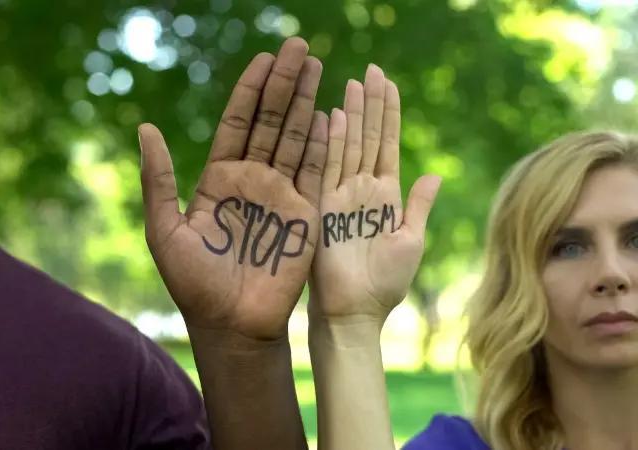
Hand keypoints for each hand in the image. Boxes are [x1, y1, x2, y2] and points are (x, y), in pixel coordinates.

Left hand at [139, 38, 328, 340]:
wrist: (230, 324)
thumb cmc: (193, 282)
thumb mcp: (164, 228)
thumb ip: (158, 179)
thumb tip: (145, 128)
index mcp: (219, 179)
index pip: (237, 123)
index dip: (250, 91)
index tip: (264, 60)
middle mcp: (252, 180)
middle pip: (271, 121)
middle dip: (285, 83)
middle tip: (300, 46)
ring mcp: (281, 195)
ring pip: (296, 138)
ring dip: (306, 102)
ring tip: (317, 66)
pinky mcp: (306, 214)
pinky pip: (316, 171)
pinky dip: (323, 143)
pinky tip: (330, 113)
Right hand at [309, 65, 440, 322]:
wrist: (355, 312)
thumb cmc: (385, 283)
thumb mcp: (411, 240)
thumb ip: (419, 205)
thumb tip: (436, 174)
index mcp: (385, 195)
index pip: (387, 144)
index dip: (388, 114)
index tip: (387, 83)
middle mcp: (362, 190)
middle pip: (368, 137)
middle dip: (370, 104)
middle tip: (370, 70)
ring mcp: (341, 196)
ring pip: (348, 146)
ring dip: (352, 114)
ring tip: (353, 83)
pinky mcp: (323, 208)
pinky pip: (327, 169)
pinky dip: (332, 143)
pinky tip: (334, 116)